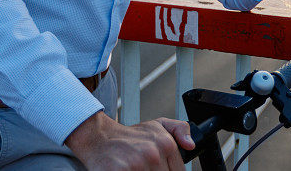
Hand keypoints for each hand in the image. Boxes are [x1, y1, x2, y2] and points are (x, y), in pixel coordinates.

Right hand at [65, 112, 194, 169]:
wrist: (99, 137)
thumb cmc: (129, 135)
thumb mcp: (157, 125)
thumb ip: (179, 130)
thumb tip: (191, 145)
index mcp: (166, 144)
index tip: (159, 169)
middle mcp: (153, 154)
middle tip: (145, 168)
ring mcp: (137, 165)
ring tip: (136, 169)